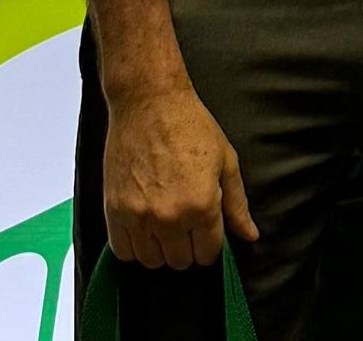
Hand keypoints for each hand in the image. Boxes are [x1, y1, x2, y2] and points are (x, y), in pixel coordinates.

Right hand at [102, 83, 260, 269]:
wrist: (149, 102)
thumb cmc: (189, 125)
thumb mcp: (226, 162)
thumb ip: (237, 205)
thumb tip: (249, 235)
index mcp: (201, 206)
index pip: (207, 254)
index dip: (209, 246)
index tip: (206, 233)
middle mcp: (169, 217)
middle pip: (179, 261)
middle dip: (187, 248)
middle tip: (187, 226)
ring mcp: (138, 215)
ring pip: (151, 260)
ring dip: (161, 250)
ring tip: (165, 227)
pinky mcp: (114, 210)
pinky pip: (122, 251)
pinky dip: (134, 247)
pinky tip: (143, 230)